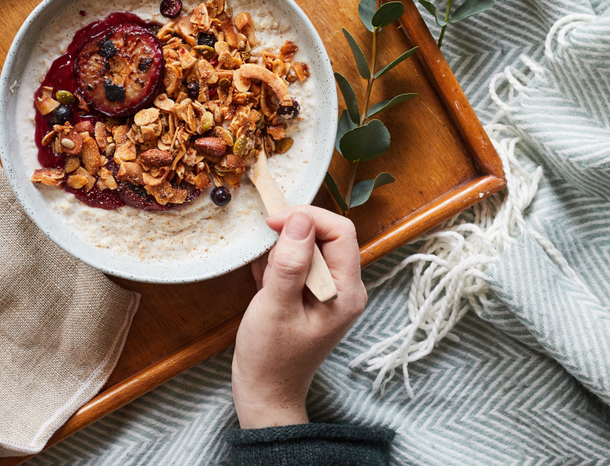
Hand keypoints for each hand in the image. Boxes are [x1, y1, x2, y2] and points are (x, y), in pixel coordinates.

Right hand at [232, 206, 365, 428]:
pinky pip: (298, 263)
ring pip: (308, 247)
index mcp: (346, 291)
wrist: (266, 391)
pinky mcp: (313, 293)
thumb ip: (290, 263)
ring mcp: (329, 290)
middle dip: (290, 236)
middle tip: (264, 256)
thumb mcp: (275, 307)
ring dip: (280, 253)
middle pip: (325, 236)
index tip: (272, 222)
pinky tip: (264, 287)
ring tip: (264, 284)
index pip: (339, 231)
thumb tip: (300, 220)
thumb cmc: (270, 357)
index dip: (306, 218)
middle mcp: (345, 287)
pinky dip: (277, 265)